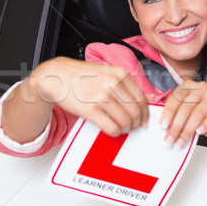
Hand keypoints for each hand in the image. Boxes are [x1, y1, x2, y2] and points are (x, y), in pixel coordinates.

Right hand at [32, 57, 149, 136]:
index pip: (141, 98)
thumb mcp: (108, 73)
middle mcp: (112, 83)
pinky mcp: (90, 109)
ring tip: (122, 128)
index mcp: (119, 73)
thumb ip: (127, 85)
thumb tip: (150, 98)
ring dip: (126, 129)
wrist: (56, 76)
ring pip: (125, 121)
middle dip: (136, 123)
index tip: (143, 120)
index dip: (145, 113)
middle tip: (133, 127)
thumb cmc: (81, 76)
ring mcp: (101, 96)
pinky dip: (115, 132)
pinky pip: (111, 127)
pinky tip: (112, 130)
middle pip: (135, 111)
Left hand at [160, 80, 206, 146]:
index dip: (168, 113)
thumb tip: (163, 125)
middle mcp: (201, 88)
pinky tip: (199, 132)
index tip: (163, 126)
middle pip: (186, 107)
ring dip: (187, 130)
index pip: (176, 97)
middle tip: (170, 139)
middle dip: (176, 126)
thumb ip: (175, 113)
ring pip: (198, 113)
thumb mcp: (186, 111)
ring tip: (181, 141)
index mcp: (188, 86)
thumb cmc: (201, 115)